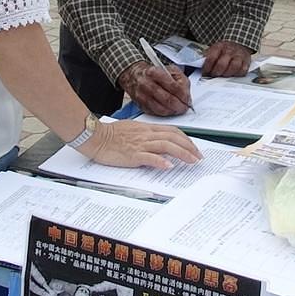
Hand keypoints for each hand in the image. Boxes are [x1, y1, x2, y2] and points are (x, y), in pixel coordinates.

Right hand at [80, 117, 201, 169]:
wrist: (95, 136)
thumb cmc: (110, 134)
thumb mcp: (131, 130)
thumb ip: (145, 135)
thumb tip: (157, 142)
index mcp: (146, 129)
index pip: (172, 131)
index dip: (185, 139)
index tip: (193, 147)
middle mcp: (146, 135)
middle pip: (173, 138)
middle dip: (189, 147)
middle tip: (199, 157)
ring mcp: (140, 144)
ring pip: (166, 146)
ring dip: (182, 153)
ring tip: (192, 161)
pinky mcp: (132, 155)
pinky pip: (149, 157)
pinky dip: (161, 161)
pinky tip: (170, 166)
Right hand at [118, 61, 190, 116]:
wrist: (135, 76)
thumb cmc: (155, 73)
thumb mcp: (170, 70)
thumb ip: (181, 82)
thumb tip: (187, 97)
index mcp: (154, 72)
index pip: (173, 87)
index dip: (183, 96)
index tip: (188, 101)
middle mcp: (146, 84)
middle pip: (167, 99)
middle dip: (179, 106)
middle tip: (184, 108)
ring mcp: (141, 95)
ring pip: (161, 109)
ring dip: (172, 111)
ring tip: (178, 110)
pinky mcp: (140, 105)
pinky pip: (155, 113)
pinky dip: (164, 113)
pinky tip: (169, 110)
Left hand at [202, 40, 251, 76]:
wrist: (239, 43)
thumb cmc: (224, 49)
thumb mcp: (214, 48)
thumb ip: (207, 55)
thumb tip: (198, 64)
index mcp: (219, 46)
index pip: (211, 57)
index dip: (207, 67)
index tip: (204, 72)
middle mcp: (230, 50)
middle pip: (222, 64)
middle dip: (216, 72)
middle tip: (213, 75)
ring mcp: (239, 56)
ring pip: (233, 67)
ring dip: (226, 74)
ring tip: (222, 75)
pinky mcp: (246, 61)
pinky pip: (243, 70)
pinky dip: (237, 74)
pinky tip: (232, 75)